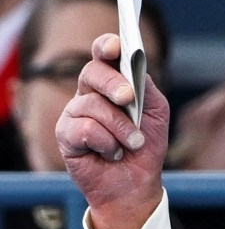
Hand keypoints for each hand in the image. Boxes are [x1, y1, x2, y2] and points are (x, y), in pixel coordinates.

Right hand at [55, 33, 168, 228]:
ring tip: (133, 143)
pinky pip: (85, 130)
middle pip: (92, 72)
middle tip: (128, 98)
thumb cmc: (145, 144)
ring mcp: (75, 113)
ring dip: (121, 128)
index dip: (107, 46)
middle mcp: (89, 94)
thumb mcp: (156, 112)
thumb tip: (136, 68)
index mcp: (111, 83)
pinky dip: (107, 143)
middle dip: (113, 84)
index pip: (102, 55)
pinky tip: (112, 153)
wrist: (136, 183)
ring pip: (93, 106)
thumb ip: (146, 88)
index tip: (116, 46)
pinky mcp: (66, 135)